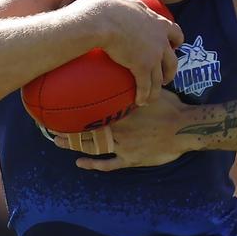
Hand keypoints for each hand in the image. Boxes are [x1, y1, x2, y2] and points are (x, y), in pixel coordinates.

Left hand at [54, 89, 194, 169]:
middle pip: (87, 130)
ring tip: (58, 142)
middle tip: (50, 128)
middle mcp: (119, 128)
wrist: (186, 128)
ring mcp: (123, 145)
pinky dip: (93, 165)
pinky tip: (80, 163)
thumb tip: (131, 70)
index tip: (60, 108)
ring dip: (74, 145)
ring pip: (93, 146)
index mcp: (123, 111)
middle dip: (67, 130)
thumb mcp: (155, 91)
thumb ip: (140, 86)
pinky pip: (108, 164)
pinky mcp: (131, 159)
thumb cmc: (173, 108)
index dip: (75, 111)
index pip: (94, 111)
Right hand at [83, 0, 181, 105]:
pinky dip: (145, 95)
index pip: (174, 32)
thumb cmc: (109, 7)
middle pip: (173, 58)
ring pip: (162, 75)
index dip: (175, 40)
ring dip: (159, 87)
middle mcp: (160, 40)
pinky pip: (147, 85)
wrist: (103, 20)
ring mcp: (153, 54)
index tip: (174, 45)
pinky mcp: (143, 66)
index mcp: (157, 23)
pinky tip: (140, 101)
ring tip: (153, 95)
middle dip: (171, 69)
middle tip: (166, 75)